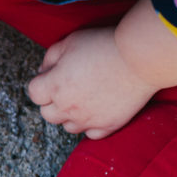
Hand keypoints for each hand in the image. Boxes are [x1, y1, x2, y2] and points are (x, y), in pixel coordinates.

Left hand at [26, 27, 157, 138]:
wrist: (142, 57)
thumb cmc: (105, 44)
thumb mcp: (70, 41)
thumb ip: (50, 57)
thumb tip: (43, 72)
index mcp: (54, 85)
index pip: (34, 94)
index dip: (42, 84)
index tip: (54, 77)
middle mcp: (67, 106)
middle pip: (47, 114)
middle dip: (53, 102)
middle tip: (69, 88)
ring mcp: (88, 118)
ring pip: (67, 126)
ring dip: (71, 115)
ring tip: (84, 99)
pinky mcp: (108, 125)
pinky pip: (91, 134)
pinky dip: (91, 126)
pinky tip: (97, 112)